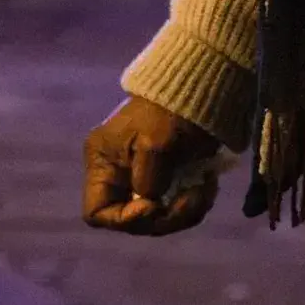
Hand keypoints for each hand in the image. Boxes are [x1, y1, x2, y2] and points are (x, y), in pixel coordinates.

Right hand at [82, 96, 224, 234]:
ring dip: (185, 211)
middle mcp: (119, 175)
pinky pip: (177, 207)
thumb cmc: (172, 108)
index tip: (153, 206)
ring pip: (159, 218)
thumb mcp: (156, 142)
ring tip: (206, 189)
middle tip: (193, 199)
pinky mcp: (168, 180)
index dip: (123, 219)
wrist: (201, 84)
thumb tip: (150, 204)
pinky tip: (207, 184)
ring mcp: (144, 179)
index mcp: (104, 162)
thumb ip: (147, 178)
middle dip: (165, 216)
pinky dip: (194, 202)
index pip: (96, 212)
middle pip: (134, 221)